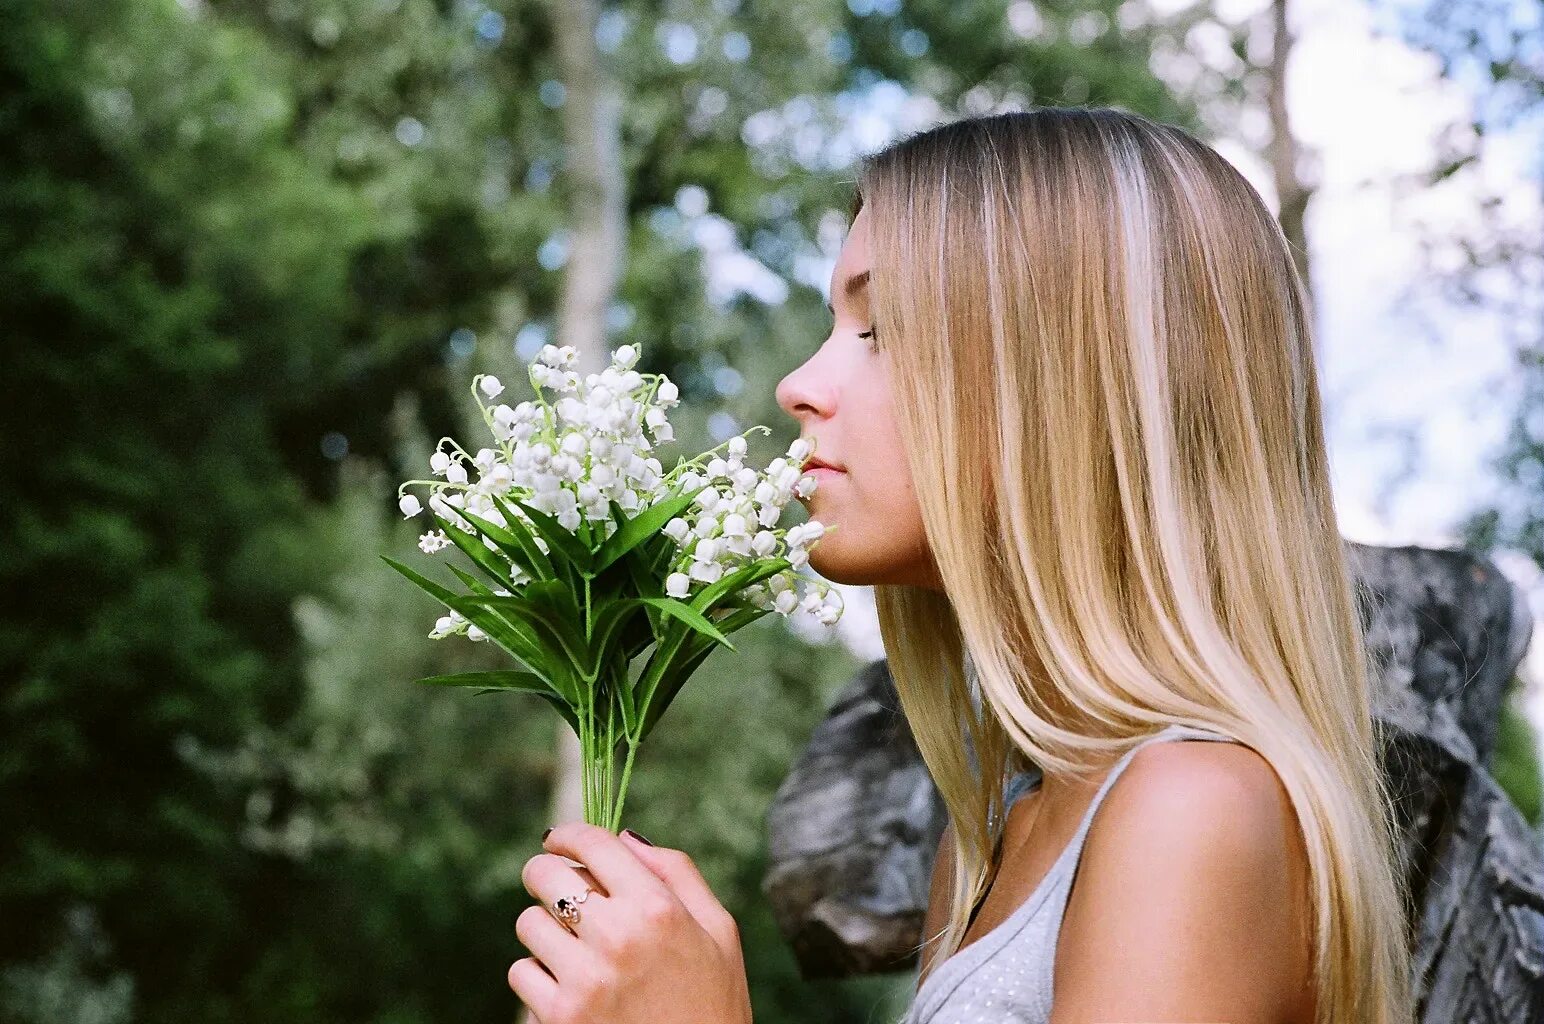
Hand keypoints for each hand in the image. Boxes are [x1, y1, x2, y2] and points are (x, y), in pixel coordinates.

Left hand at [510, 822, 753, 1023]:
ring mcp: (584, 980)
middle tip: (555, 885)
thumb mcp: (719, 930)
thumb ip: (677, 873)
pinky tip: (569, 984)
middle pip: (544, 875)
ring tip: (574, 946)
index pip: (593, 844)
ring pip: (528, 923)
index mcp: (658, 908)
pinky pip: (521, 972)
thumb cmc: (713, 1003)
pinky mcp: (560, 1016)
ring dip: (545, 928)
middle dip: (545, 873)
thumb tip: (626, 837)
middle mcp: (618, 937)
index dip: (568, 834)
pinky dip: (538, 975)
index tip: (560, 840)